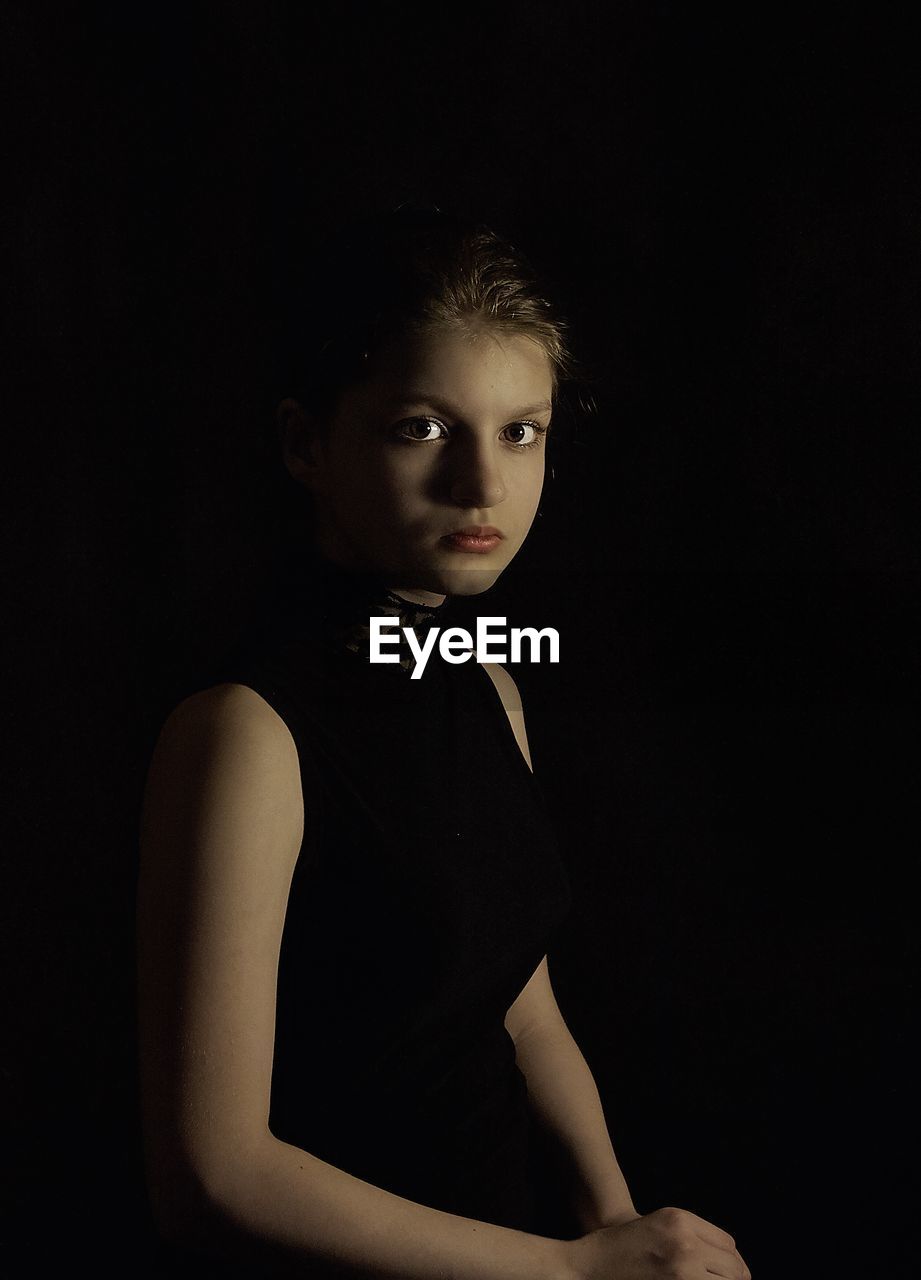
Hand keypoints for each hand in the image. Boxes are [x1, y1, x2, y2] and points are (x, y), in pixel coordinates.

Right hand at [564, 1206, 751, 1279]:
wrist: (591, 1266)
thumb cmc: (625, 1245)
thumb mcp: (661, 1224)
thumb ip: (694, 1234)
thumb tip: (732, 1263)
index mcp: (680, 1219)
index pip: (729, 1244)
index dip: (732, 1261)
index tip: (731, 1272)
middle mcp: (684, 1243)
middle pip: (734, 1268)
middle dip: (735, 1278)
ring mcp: (681, 1271)